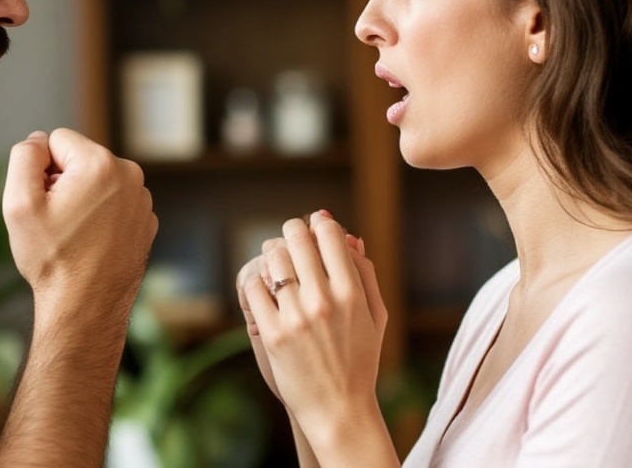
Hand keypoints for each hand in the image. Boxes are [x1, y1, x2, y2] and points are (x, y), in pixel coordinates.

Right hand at [2, 129, 156, 314]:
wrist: (86, 309)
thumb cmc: (53, 260)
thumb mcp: (19, 204)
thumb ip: (24, 158)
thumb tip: (38, 140)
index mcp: (101, 164)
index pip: (56, 140)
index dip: (41, 170)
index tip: (45, 203)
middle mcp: (130, 176)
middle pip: (80, 159)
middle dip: (64, 183)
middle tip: (57, 222)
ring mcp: (143, 200)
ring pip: (97, 182)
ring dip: (83, 200)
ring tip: (75, 235)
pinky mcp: (146, 221)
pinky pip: (114, 203)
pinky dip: (100, 217)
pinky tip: (91, 244)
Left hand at [242, 211, 386, 438]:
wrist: (339, 410)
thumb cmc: (361, 361)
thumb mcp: (376, 316)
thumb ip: (366, 274)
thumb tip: (351, 237)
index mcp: (352, 293)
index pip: (330, 234)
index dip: (320, 223)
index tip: (315, 225)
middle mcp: (323, 301)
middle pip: (297, 238)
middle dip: (292, 231)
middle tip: (290, 238)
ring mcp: (295, 317)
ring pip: (273, 259)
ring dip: (273, 253)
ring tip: (276, 261)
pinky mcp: (271, 334)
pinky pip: (255, 288)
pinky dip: (257, 281)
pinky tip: (265, 289)